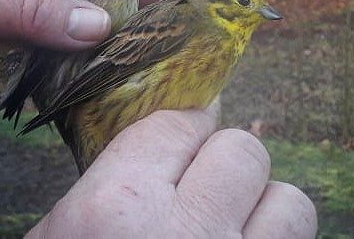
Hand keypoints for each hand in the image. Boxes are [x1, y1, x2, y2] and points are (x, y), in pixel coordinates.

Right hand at [27, 106, 316, 238]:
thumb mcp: (62, 237)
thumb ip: (116, 180)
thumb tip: (175, 138)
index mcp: (118, 209)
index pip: (179, 125)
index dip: (186, 127)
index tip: (188, 137)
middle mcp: (186, 236)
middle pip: (243, 151)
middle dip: (224, 162)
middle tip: (205, 186)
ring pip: (290, 204)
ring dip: (265, 210)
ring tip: (232, 230)